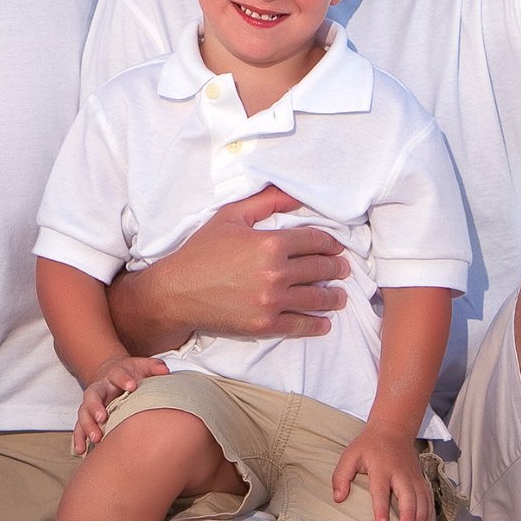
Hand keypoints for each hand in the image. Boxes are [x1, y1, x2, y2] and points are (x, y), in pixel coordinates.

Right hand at [73, 355, 167, 453]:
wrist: (112, 375)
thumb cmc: (131, 374)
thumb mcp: (142, 367)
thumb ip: (153, 367)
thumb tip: (164, 371)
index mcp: (114, 375)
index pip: (116, 375)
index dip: (123, 379)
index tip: (132, 386)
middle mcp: (100, 389)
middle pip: (92, 395)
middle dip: (95, 406)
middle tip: (102, 417)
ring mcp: (92, 403)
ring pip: (83, 412)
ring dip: (87, 425)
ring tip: (96, 438)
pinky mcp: (88, 416)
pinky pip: (79, 427)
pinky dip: (79, 439)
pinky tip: (81, 451)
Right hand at [127, 186, 348, 344]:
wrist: (177, 292)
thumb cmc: (201, 251)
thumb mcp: (230, 217)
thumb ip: (265, 202)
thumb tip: (296, 195)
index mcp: (270, 243)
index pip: (315, 240)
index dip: (330, 243)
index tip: (336, 247)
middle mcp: (276, 272)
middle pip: (320, 269)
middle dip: (336, 269)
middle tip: (344, 270)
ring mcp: (272, 301)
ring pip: (317, 298)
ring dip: (334, 297)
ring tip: (340, 297)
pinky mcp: (266, 324)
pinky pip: (302, 325)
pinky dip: (317, 324)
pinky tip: (324, 322)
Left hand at [330, 425, 429, 520]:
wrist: (393, 430)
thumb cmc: (368, 446)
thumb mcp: (350, 455)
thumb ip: (341, 476)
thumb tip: (338, 499)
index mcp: (381, 467)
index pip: (381, 490)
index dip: (381, 508)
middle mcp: (400, 472)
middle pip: (407, 494)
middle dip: (409, 513)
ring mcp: (413, 476)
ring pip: (421, 498)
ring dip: (421, 517)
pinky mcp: (421, 479)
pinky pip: (428, 498)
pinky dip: (428, 514)